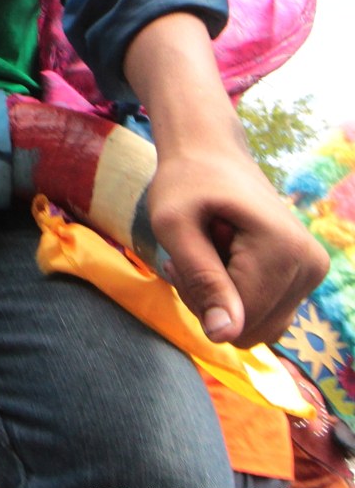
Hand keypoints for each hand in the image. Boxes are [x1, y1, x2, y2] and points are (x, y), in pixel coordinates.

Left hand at [150, 145, 326, 346]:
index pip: (240, 320)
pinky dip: (236, 295)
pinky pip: (267, 311)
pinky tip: (218, 258)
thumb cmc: (185, 181)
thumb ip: (201, 279)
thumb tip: (225, 335)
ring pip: (259, 325)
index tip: (177, 260)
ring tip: (205, 253)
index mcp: (284, 251)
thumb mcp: (174, 226)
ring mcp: (312, 270)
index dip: (198, 300)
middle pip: (252, 329)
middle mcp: (311, 265)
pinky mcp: (305, 273)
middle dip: (210, 302)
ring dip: (221, 298)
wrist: (211, 152)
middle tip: (190, 256)